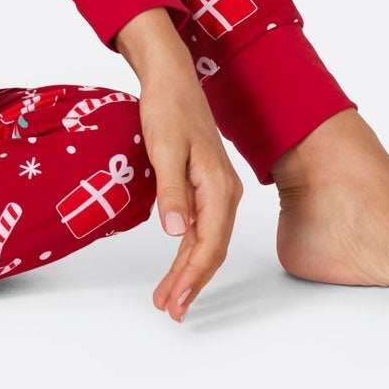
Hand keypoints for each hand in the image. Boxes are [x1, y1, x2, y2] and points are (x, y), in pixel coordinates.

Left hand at [115, 10, 243, 320]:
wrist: (171, 79)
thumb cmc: (167, 108)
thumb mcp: (164, 148)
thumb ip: (172, 192)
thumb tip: (175, 233)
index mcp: (219, 188)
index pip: (209, 244)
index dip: (192, 276)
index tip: (175, 300)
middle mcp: (224, 193)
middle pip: (212, 249)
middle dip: (191, 282)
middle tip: (170, 309)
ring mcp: (216, 191)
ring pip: (206, 241)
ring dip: (189, 270)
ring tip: (169, 298)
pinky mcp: (204, 185)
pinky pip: (200, 226)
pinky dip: (188, 249)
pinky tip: (176, 265)